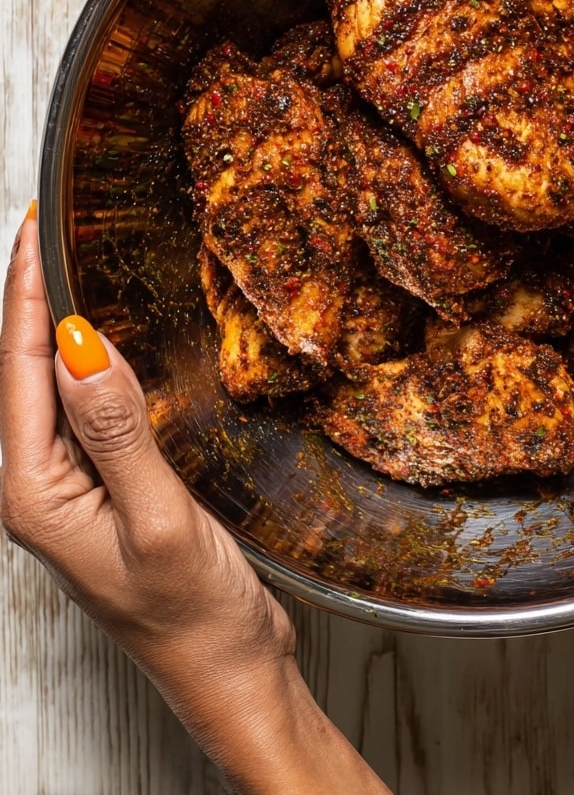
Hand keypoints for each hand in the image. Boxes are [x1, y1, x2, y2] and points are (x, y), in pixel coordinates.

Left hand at [0, 208, 389, 794]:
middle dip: (29, 297)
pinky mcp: (111, 490)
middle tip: (44, 228)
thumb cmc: (192, 616)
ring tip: (65, 265)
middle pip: (24, 373)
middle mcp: (44, 487)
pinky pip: (90, 411)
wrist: (227, 671)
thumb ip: (118, 432)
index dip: (23, 293)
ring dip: (55, 326)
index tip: (31, 227)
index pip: (19, 370)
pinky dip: (94, 363)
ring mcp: (76, 490)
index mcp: (36, 494)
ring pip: (54, 389)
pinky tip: (111, 343)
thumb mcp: (158, 520)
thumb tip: (81, 344)